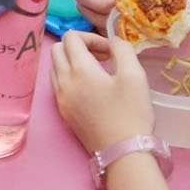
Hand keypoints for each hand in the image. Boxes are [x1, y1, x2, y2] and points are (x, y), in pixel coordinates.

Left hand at [51, 31, 154, 155]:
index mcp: (79, 70)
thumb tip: (113, 42)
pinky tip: (92, 89)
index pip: (71, 37)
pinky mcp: (63, 113)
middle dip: (79, 47)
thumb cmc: (131, 113)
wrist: (122, 153)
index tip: (110, 50)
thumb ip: (122, 50)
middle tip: (102, 57)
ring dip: (72, 62)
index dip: (91, 37)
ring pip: (55, 67)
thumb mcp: (135, 75)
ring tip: (98, 72)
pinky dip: (70, 78)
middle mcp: (63, 82)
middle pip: (58, 50)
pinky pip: (58, 85)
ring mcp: (60, 99)